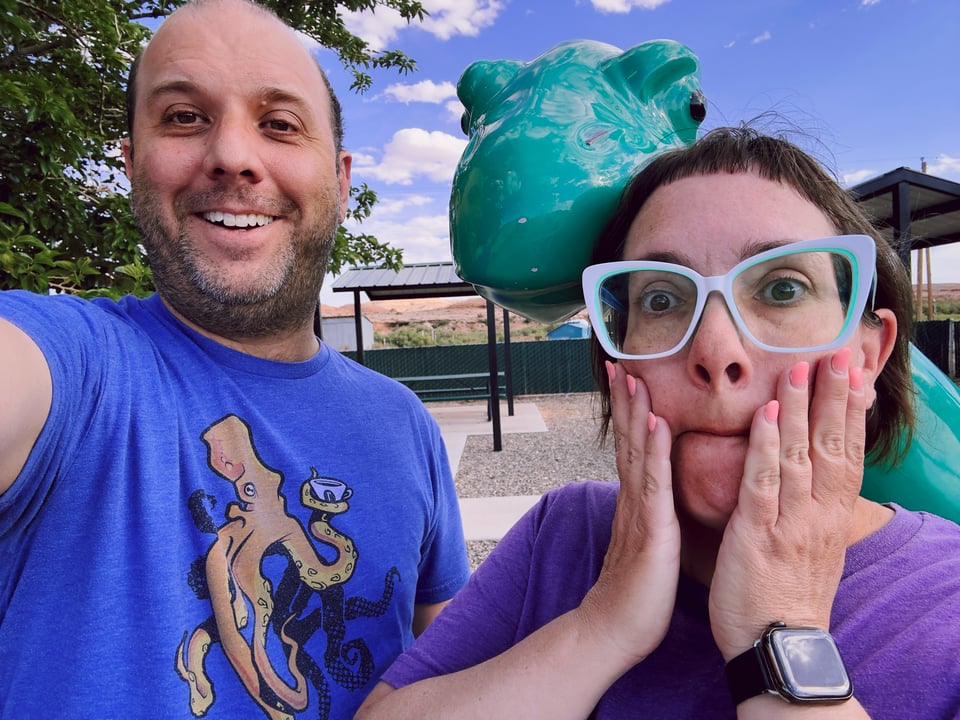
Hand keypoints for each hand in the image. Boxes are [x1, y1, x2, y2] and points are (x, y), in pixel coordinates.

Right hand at [578, 361, 680, 666]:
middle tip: (619, 362)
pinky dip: (653, 450)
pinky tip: (655, 423)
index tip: (628, 378)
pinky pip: (652, 483)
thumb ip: (648, 518)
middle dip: (625, 399)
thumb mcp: (646, 546)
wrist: (613, 631)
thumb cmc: (635, 595)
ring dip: (635, 411)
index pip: (632, 447)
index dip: (629, 412)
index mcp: (636, 503)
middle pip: (627, 439)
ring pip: (636, 451)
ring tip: (633, 377)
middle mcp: (632, 500)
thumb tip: (654, 500)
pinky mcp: (651, 530)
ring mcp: (639, 513)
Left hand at [708, 348, 866, 658]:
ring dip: (798, 409)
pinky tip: (764, 415)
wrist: (778, 646)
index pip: (846, 453)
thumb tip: (820, 479)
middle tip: (837, 354)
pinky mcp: (758, 533)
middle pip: (830, 446)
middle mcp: (819, 514)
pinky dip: (765, 446)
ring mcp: (790, 522)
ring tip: (800, 369)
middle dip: (833, 398)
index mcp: (831, 516)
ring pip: (798, 456)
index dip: (849, 412)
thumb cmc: (788, 595)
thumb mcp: (814, 547)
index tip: (853, 374)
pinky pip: (763, 482)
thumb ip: (815, 509)